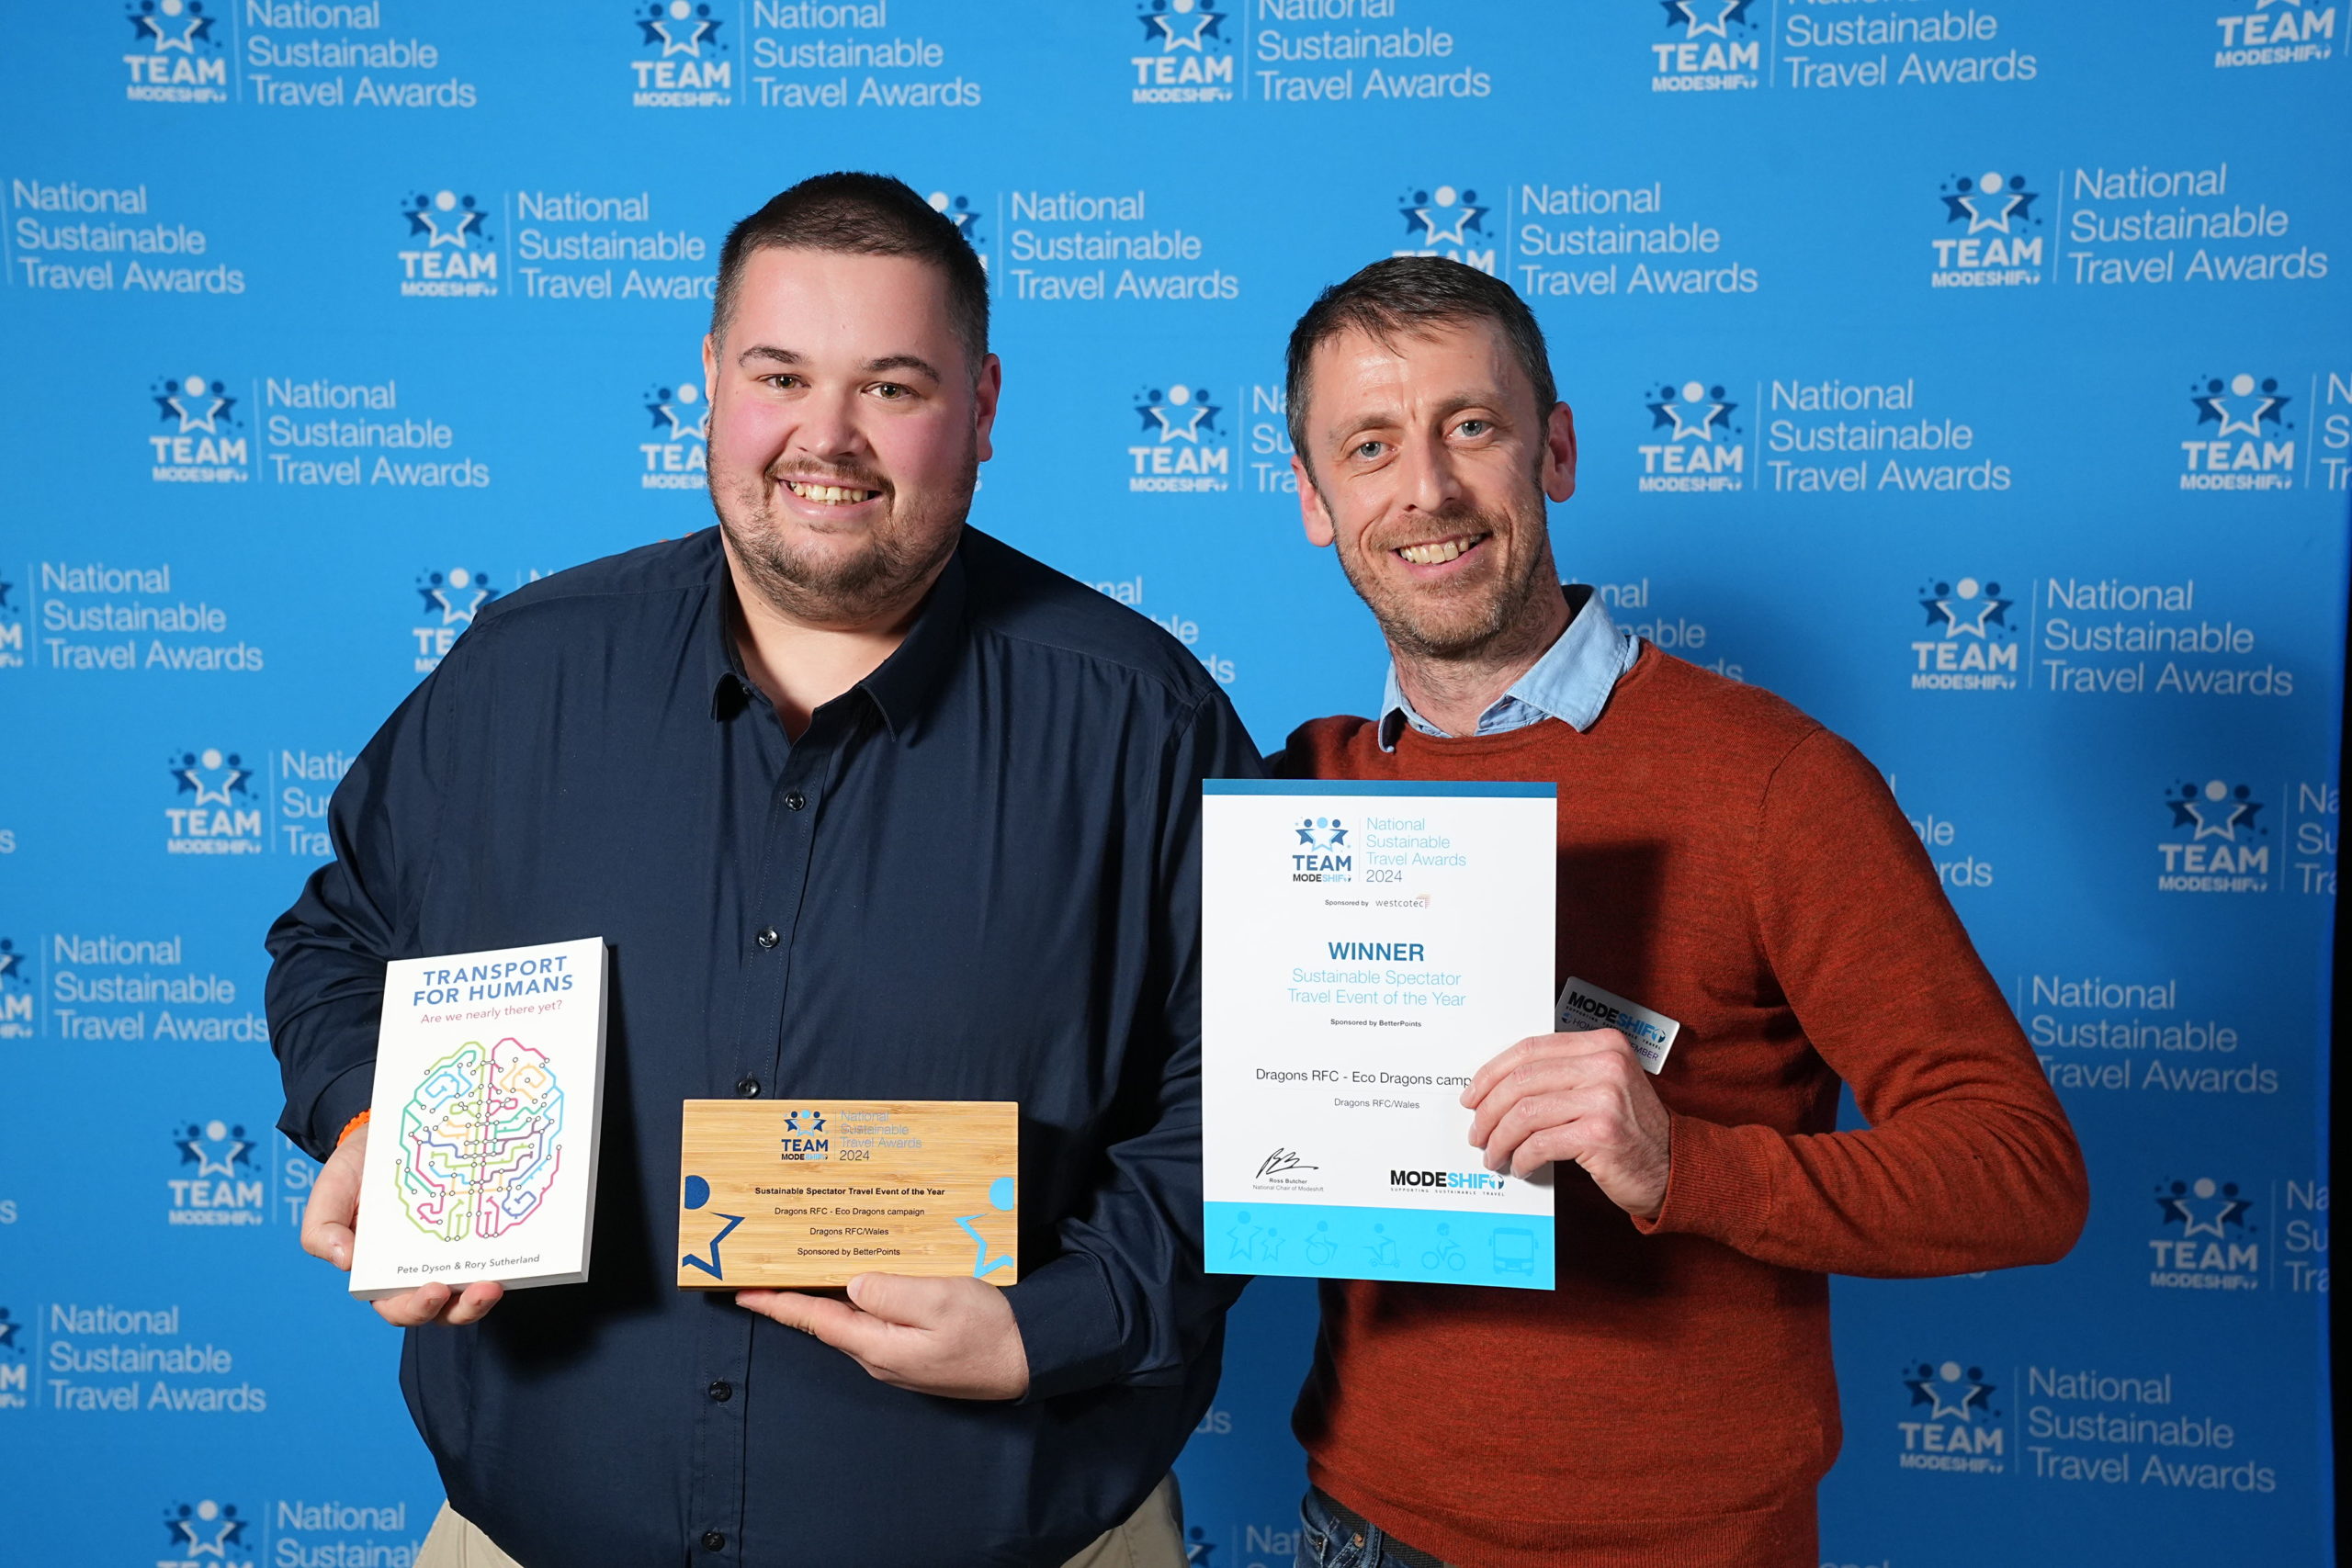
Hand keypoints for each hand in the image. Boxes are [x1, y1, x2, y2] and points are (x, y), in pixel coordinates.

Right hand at [299, 1123, 505, 1327]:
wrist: (386, 1133)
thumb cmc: (355, 1171)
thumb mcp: (329, 1194)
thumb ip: (322, 1230)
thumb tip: (345, 1261)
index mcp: (382, 1273)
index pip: (399, 1306)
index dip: (417, 1308)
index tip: (433, 1290)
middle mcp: (420, 1269)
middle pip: (444, 1307)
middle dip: (464, 1307)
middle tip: (482, 1290)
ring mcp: (453, 1252)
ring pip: (472, 1289)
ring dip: (487, 1294)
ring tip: (498, 1281)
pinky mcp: (477, 1229)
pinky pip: (494, 1251)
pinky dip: (506, 1257)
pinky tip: (517, 1245)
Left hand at [736, 1274, 1029, 1399]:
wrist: (1029, 1359)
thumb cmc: (989, 1330)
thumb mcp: (942, 1300)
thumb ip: (892, 1291)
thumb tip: (854, 1284)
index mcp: (878, 1344)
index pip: (815, 1319)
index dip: (777, 1303)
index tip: (742, 1291)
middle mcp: (879, 1355)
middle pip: (827, 1319)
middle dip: (797, 1294)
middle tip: (771, 1266)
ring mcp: (896, 1356)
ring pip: (852, 1319)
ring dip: (828, 1294)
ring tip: (808, 1266)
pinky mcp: (914, 1350)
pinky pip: (876, 1321)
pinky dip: (859, 1299)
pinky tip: (862, 1279)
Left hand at [1462, 1030, 1671, 1220]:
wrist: (1674, 1167)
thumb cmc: (1630, 1130)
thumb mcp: (1601, 1087)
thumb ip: (1560, 1076)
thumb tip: (1494, 1088)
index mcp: (1602, 1043)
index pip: (1530, 1049)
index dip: (1491, 1073)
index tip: (1472, 1096)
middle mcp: (1606, 1064)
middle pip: (1521, 1080)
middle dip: (1488, 1110)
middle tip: (1477, 1133)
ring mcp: (1606, 1098)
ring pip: (1525, 1113)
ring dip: (1500, 1139)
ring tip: (1494, 1155)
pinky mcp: (1602, 1134)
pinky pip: (1541, 1143)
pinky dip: (1523, 1157)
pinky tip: (1521, 1166)